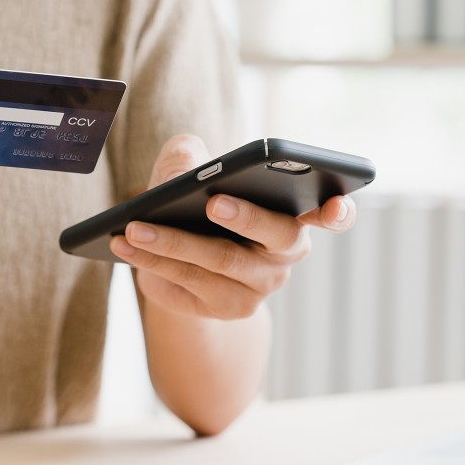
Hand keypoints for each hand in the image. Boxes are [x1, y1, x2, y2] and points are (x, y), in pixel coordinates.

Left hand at [110, 134, 355, 320]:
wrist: (181, 262)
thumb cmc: (194, 201)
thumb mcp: (189, 169)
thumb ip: (189, 156)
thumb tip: (185, 169)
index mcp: (296, 214)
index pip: (334, 215)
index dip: (339, 211)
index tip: (334, 203)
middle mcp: (286, 253)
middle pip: (277, 236)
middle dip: (247, 217)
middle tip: (214, 202)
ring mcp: (259, 286)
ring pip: (220, 261)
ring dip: (173, 241)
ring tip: (135, 226)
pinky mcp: (226, 307)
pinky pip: (188, 281)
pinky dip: (153, 259)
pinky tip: (124, 243)